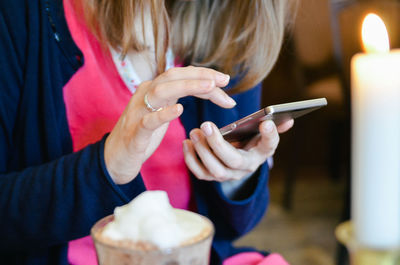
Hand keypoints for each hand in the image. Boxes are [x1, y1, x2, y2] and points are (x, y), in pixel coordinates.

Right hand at [104, 66, 235, 183]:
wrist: (115, 157)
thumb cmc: (142, 134)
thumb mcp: (161, 113)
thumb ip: (176, 99)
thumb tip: (205, 89)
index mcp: (152, 90)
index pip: (180, 75)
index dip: (203, 75)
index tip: (225, 79)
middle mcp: (144, 95)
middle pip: (173, 76)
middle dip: (200, 76)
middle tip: (224, 80)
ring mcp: (138, 112)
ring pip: (161, 91)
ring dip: (187, 86)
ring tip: (209, 87)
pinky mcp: (135, 133)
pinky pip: (149, 120)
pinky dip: (164, 114)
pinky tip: (180, 110)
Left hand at [183, 119, 293, 181]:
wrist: (237, 162)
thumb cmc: (249, 144)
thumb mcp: (262, 136)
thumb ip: (271, 129)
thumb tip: (288, 120)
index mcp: (260, 154)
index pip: (268, 146)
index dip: (269, 136)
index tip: (266, 123)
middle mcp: (245, 169)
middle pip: (233, 161)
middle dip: (218, 144)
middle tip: (206, 125)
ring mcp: (227, 175)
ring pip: (214, 169)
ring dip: (202, 151)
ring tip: (194, 132)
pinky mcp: (212, 177)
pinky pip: (200, 173)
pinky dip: (191, 159)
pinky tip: (186, 143)